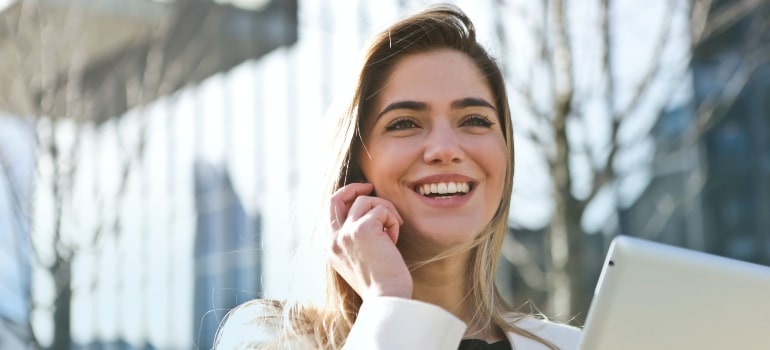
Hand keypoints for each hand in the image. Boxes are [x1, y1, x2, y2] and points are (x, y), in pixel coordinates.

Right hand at [327, 183, 412, 299]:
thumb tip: (369, 216)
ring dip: (385, 211)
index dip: (346, 199)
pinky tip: (394, 240)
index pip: (331, 213)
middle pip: (336, 198)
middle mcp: (334, 240)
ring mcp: (346, 233)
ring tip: (393, 232)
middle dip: (354, 188)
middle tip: (370, 186)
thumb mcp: (360, 261)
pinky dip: (392, 221)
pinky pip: (382, 209)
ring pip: (366, 201)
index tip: (362, 196)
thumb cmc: (381, 284)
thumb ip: (356, 240)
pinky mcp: (363, 229)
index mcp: (331, 249)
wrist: (387, 298)